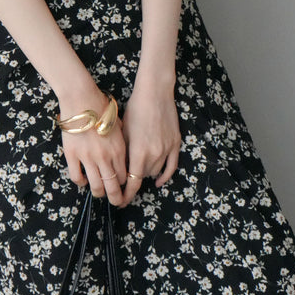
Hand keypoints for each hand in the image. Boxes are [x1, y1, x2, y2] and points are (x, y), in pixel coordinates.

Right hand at [59, 91, 127, 205]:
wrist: (81, 98)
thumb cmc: (101, 107)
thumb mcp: (118, 124)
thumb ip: (121, 141)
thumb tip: (122, 152)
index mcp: (119, 149)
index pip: (125, 176)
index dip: (125, 185)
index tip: (124, 189)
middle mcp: (105, 157)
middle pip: (112, 186)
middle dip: (116, 198)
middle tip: (116, 202)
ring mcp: (88, 157)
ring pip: (96, 186)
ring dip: (99, 193)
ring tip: (99, 193)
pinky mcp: (72, 156)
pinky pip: (77, 177)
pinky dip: (81, 182)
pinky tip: (83, 180)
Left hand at [119, 75, 180, 206]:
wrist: (155, 92)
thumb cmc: (135, 108)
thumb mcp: (123, 130)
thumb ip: (123, 153)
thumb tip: (118, 169)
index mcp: (138, 151)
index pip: (132, 182)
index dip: (126, 194)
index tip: (120, 202)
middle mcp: (154, 154)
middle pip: (142, 177)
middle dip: (133, 179)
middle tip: (125, 179)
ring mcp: (166, 150)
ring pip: (155, 172)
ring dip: (146, 173)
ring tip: (138, 168)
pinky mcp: (175, 144)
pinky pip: (171, 167)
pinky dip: (164, 176)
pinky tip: (159, 181)